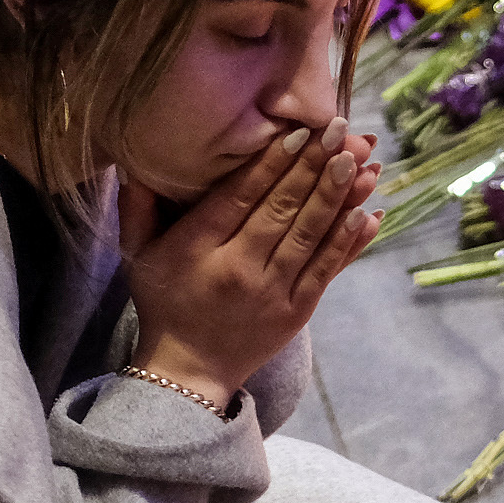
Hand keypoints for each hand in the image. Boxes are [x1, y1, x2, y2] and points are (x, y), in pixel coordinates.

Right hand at [116, 118, 379, 405]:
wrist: (188, 371)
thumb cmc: (164, 303)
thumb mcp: (138, 255)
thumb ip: (137, 208)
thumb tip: (138, 162)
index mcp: (198, 248)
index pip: (240, 197)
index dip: (271, 164)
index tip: (297, 133)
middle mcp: (238, 268)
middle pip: (281, 209)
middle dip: (312, 166)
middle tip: (339, 131)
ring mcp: (272, 291)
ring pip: (309, 235)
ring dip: (336, 196)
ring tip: (358, 162)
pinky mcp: (297, 311)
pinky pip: (326, 269)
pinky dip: (348, 241)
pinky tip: (366, 212)